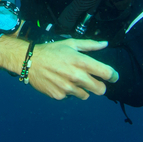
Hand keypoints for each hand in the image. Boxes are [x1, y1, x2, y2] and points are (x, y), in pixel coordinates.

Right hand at [0, 36, 118, 100]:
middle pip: (100, 89)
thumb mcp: (71, 44)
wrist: (29, 61)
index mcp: (81, 62)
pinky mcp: (59, 96)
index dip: (113, 76)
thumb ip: (90, 45)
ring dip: (82, 89)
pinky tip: (60, 82)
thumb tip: (105, 44)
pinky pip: (70, 97)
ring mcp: (67, 88)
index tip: (113, 77)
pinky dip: (68, 92)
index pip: (106, 73)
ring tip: (71, 80)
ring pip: (86, 95)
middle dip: (99, 86)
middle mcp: (76, 76)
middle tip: (93, 81)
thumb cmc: (51, 51)